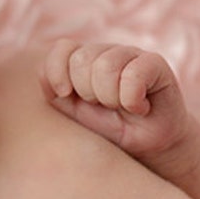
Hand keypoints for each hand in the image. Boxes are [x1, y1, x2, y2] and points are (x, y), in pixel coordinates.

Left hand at [40, 40, 190, 158]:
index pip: (62, 49)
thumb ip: (53, 91)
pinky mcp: (156, 64)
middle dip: (87, 92)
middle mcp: (106, 52)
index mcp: (83, 60)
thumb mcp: (73, 113)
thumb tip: (44, 72)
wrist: (148, 150)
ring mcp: (131, 54)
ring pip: (106, 65)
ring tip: (121, 107)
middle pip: (81, 59)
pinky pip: (134, 73)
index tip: (64, 94)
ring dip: (110, 97)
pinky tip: (138, 108)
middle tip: (104, 106)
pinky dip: (131, 99)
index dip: (57, 72)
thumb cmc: (109, 131)